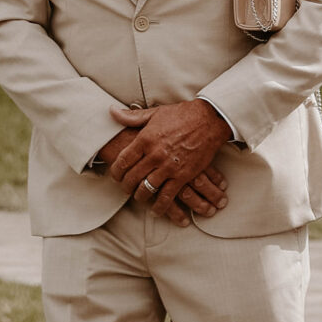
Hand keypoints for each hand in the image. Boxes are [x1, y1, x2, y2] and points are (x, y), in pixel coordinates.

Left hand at [106, 100, 232, 225]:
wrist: (209, 120)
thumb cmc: (181, 115)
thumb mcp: (154, 113)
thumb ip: (132, 117)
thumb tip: (112, 112)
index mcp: (145, 138)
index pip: (123, 160)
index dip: (116, 171)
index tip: (116, 175)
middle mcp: (154, 154)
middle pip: (132, 177)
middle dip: (126, 186)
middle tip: (126, 188)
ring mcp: (168, 167)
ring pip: (146, 189)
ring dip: (140, 196)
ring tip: (139, 197)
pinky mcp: (183, 176)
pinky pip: (167, 196)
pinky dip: (160, 206)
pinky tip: (156, 209)